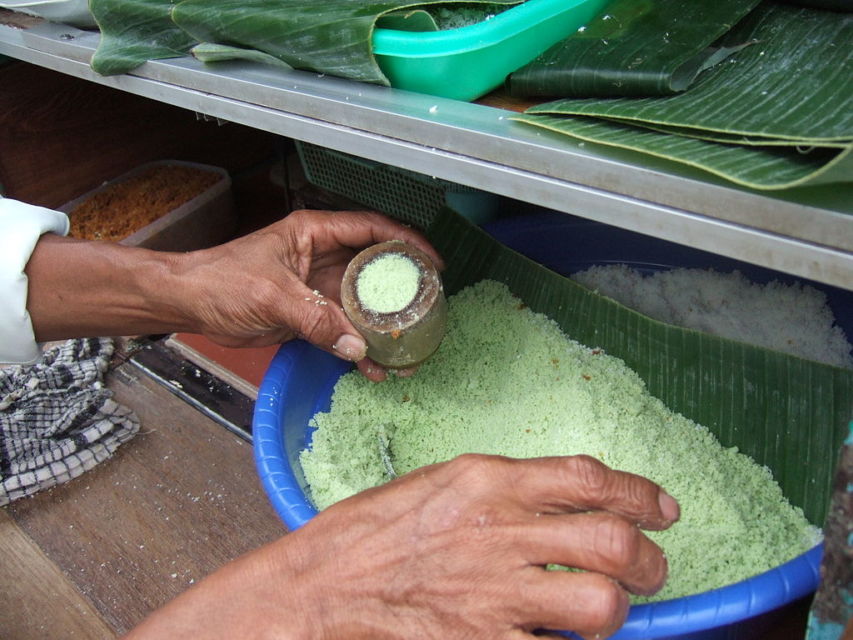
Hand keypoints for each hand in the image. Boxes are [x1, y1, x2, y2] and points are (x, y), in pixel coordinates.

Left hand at [26, 208, 441, 381]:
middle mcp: (322, 257)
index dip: (407, 241)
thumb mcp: (271, 294)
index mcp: (315, 233)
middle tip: (430, 309)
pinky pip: (342, 330)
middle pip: (374, 269)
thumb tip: (357, 348)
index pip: (372, 229)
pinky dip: (357, 347)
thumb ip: (315, 318)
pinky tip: (373, 366)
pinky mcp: (310, 315)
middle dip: (402, 290)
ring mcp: (318, 287)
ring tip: (408, 349)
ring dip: (383, 326)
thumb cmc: (222, 280)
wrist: (190, 304)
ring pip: (361, 304)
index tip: (433, 263)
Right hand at [126, 454, 678, 638]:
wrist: (322, 585)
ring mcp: (493, 593)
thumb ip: (507, 487)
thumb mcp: (441, 483)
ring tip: (610, 608)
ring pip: (600, 605)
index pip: (588, 477)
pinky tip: (564, 639)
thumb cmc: (374, 529)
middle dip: (648, 558)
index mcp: (487, 480)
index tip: (661, 508)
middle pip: (610, 541)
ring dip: (619, 609)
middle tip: (650, 566)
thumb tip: (569, 500)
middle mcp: (498, 531)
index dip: (639, 492)